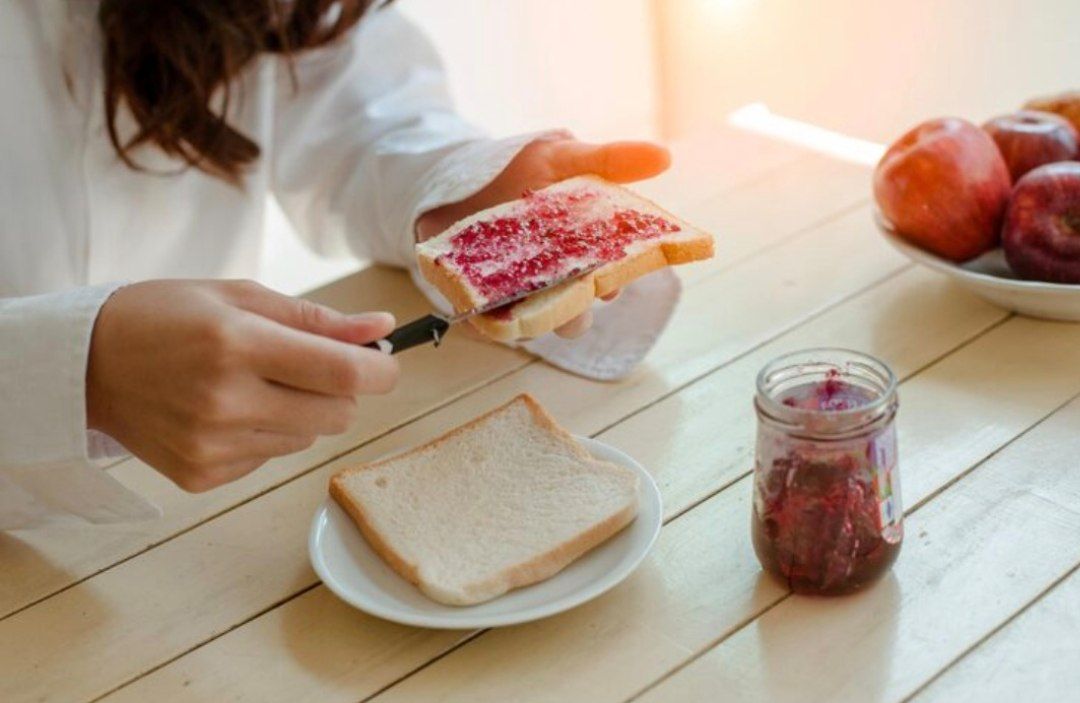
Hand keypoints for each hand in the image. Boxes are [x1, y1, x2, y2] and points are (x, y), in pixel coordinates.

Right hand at [86, 280, 398, 491]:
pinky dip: (266, 433)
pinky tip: (227, 409)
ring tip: (255, 383)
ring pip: (309, 437)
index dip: (380, 371)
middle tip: (307, 364)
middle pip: (337, 413)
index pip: (343, 373)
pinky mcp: (202, 475)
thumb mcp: (239, 296)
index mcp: (237, 344)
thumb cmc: (164, 316)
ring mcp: (212, 445)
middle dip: (341, 389)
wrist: (82, 364)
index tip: (384, 363)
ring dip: (302, 410)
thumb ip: (317, 318)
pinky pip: (272, 457)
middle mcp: (226, 401)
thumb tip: (383, 330)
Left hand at [417, 138, 670, 337]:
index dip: (611, 288)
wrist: (462, 172)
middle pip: (572, 316)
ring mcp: (516, 293)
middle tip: (567, 311)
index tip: (609, 287)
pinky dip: (481, 321)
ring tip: (515, 313)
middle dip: (572, 317)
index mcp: (585, 255)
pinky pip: (482, 322)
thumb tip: (665, 157)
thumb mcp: (565, 157)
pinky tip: (475, 313)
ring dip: (526, 324)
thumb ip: (611, 160)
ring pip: (529, 326)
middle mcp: (554, 282)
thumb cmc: (525, 166)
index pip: (608, 283)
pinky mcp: (476, 297)